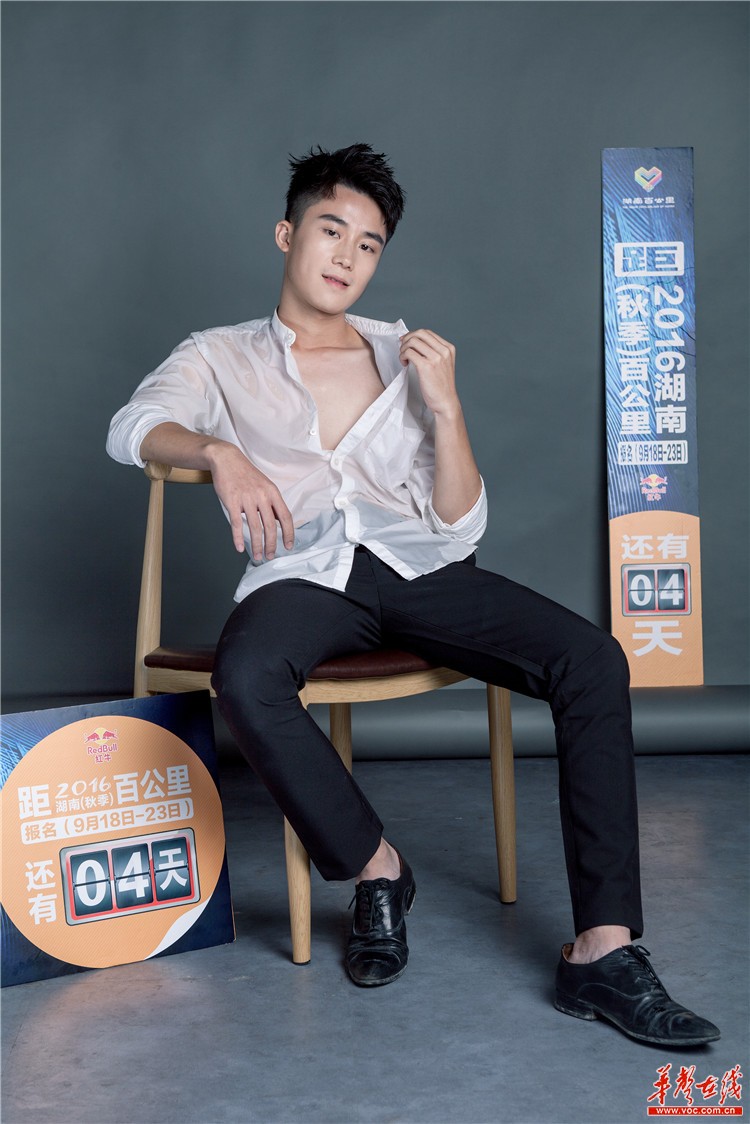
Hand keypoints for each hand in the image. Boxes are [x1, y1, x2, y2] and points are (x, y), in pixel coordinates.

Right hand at [207, 443, 293, 559]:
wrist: (227, 459)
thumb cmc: (246, 474)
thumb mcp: (265, 485)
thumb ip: (272, 503)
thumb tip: (279, 522)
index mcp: (272, 492)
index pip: (285, 517)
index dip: (288, 533)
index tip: (289, 546)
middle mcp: (262, 496)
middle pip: (270, 526)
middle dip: (272, 544)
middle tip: (270, 556)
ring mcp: (246, 498)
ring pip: (254, 527)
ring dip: (257, 545)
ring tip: (257, 556)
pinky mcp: (232, 501)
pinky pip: (236, 523)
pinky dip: (238, 538)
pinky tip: (240, 548)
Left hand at [399, 328, 459, 417]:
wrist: (445, 402)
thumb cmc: (441, 386)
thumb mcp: (443, 364)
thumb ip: (433, 352)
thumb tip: (414, 342)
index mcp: (448, 348)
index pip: (427, 332)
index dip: (413, 335)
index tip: (406, 342)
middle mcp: (444, 351)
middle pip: (420, 333)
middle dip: (407, 339)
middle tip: (402, 349)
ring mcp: (436, 358)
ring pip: (413, 341)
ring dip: (403, 348)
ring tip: (404, 358)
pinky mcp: (426, 366)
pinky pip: (409, 352)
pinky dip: (402, 356)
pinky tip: (404, 364)